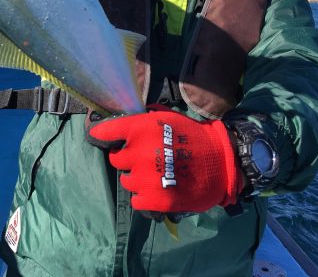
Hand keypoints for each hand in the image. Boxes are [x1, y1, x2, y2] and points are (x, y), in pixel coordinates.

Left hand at [88, 107, 244, 213]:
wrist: (220, 163)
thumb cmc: (193, 136)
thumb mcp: (167, 118)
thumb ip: (143, 121)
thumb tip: (122, 122)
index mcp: (141, 129)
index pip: (108, 132)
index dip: (101, 134)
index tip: (97, 136)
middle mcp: (139, 153)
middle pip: (116, 159)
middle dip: (127, 158)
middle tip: (142, 158)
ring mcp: (145, 179)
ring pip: (127, 180)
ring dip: (137, 178)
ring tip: (154, 174)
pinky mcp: (153, 200)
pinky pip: (136, 199)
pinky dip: (145, 196)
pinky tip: (158, 189)